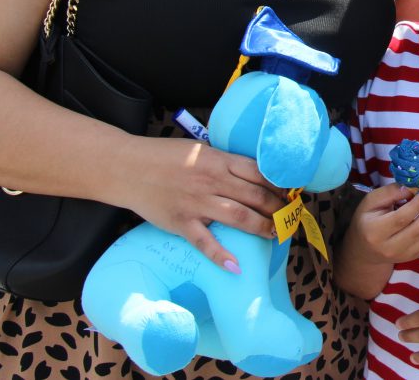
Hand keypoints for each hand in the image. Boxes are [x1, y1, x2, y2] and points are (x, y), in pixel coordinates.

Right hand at [120, 136, 286, 270]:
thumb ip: (224, 162)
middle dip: (278, 209)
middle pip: (256, 196)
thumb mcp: (201, 150)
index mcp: (219, 160)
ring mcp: (197, 203)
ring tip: (277, 235)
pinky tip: (237, 267)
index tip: (290, 193)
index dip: (279, 185)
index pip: (259, 172)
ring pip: (239, 216)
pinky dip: (221, 256)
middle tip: (290, 218)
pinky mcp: (181, 223)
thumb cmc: (165, 157)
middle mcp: (212, 181)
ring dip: (263, 227)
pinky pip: (205, 243)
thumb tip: (253, 174)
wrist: (128, 168)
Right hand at [350, 184, 418, 265]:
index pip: (402, 217)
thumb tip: (414, 187)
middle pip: (418, 229)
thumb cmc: (368, 219)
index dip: (418, 203)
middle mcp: (390, 247)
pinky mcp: (414, 256)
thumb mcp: (371, 201)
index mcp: (375, 231)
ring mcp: (404, 255)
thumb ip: (391, 192)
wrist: (365, 249)